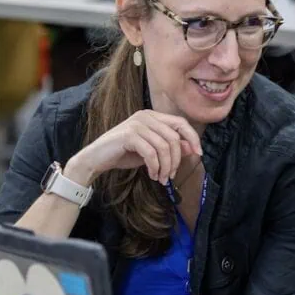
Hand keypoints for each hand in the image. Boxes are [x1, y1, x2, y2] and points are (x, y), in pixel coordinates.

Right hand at [66, 110, 202, 185]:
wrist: (96, 158)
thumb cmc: (124, 154)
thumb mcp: (152, 151)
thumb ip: (169, 147)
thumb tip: (191, 148)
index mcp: (153, 116)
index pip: (181, 123)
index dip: (192, 138)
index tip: (198, 154)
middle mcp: (146, 116)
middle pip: (174, 137)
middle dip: (176, 160)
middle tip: (170, 176)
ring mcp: (137, 124)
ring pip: (164, 146)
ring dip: (166, 167)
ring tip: (160, 178)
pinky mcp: (129, 135)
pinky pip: (151, 153)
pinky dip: (155, 167)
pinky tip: (152, 175)